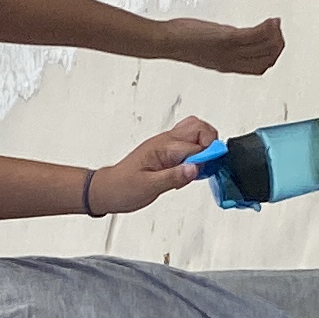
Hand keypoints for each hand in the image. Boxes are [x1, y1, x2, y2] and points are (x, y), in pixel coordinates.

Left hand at [87, 116, 220, 215]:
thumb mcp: (149, 186)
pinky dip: (197, 154)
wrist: (107, 190)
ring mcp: (166, 145)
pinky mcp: (167, 152)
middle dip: (211, 144)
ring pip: (195, 132)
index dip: (207, 157)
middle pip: (199, 127)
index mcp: (162, 147)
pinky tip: (192, 169)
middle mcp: (166, 141)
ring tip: (201, 168)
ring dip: (205, 147)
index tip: (208, 169)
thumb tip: (195, 168)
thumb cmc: (122, 187)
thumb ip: (174, 177)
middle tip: (208, 165)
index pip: (195, 144)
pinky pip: (188, 144)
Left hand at [155, 16, 283, 75]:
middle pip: (265, 60)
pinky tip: (271, 20)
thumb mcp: (206, 46)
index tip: (276, 41)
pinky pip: (253, 36)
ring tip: (276, 23)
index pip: (259, 68)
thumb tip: (229, 35)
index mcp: (227, 65)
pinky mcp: (225, 39)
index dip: (272, 56)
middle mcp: (230, 61)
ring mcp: (229, 51)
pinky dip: (266, 28)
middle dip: (277, 45)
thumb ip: (222, 44)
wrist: (166, 42)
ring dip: (275, 35)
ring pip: (263, 48)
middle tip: (279, 29)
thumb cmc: (180, 41)